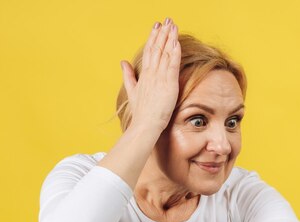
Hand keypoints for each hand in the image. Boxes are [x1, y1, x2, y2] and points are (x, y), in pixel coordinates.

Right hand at [120, 18, 180, 135]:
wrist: (145, 125)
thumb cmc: (141, 112)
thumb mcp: (132, 91)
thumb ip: (128, 76)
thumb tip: (122, 62)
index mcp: (144, 75)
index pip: (149, 52)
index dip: (153, 38)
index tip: (156, 26)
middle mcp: (151, 74)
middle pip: (156, 48)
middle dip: (162, 33)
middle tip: (166, 20)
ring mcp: (159, 78)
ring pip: (164, 54)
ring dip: (169, 38)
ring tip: (173, 25)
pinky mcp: (168, 84)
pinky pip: (172, 65)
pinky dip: (174, 53)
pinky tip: (177, 42)